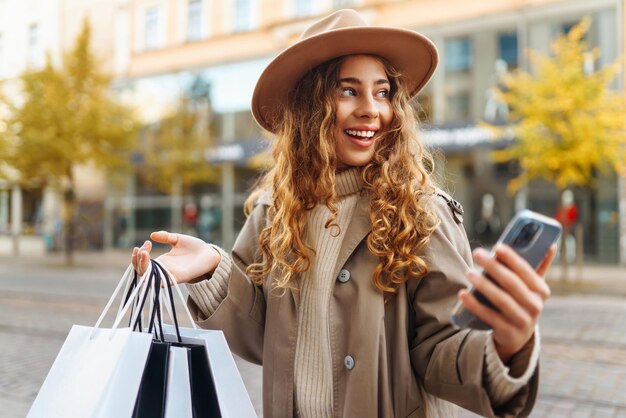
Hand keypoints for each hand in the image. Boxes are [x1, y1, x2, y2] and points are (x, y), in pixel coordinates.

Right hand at [131, 231, 220, 283]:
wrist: (210, 253)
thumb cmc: (194, 247)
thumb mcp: (178, 239)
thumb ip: (166, 237)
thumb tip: (152, 235)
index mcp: (162, 261)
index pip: (143, 263)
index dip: (140, 253)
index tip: (147, 243)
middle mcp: (164, 269)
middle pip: (142, 271)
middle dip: (137, 260)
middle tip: (142, 249)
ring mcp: (170, 274)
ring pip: (149, 278)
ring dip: (143, 267)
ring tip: (144, 253)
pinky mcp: (179, 278)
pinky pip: (164, 282)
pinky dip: (156, 277)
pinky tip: (153, 264)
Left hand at [458, 244, 556, 362]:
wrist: (518, 335)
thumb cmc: (522, 301)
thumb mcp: (533, 287)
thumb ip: (540, 265)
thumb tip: (551, 244)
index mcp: (542, 291)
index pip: (527, 271)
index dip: (512, 258)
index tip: (497, 246)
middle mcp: (535, 306)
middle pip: (512, 283)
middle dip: (494, 267)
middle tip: (478, 253)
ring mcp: (522, 320)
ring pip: (501, 300)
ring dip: (484, 285)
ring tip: (469, 273)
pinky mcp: (507, 331)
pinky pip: (489, 316)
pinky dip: (475, 305)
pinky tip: (463, 294)